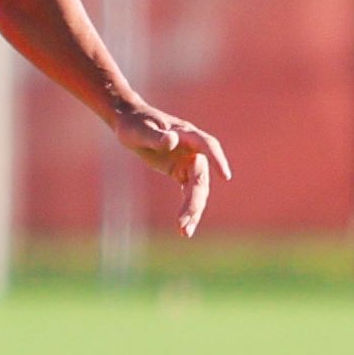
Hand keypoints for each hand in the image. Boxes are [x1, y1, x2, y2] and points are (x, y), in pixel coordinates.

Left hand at [115, 103, 233, 236]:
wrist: (128, 122)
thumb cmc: (135, 123)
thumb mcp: (141, 130)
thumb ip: (156, 137)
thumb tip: (172, 141)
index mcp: (186, 134)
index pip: (207, 145)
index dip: (218, 159)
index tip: (225, 176)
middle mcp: (192, 149)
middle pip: (201, 177)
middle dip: (195, 200)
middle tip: (185, 221)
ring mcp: (187, 162)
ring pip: (197, 189)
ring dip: (193, 210)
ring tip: (185, 232)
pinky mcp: (180, 171)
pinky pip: (188, 192)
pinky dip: (187, 208)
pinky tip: (184, 227)